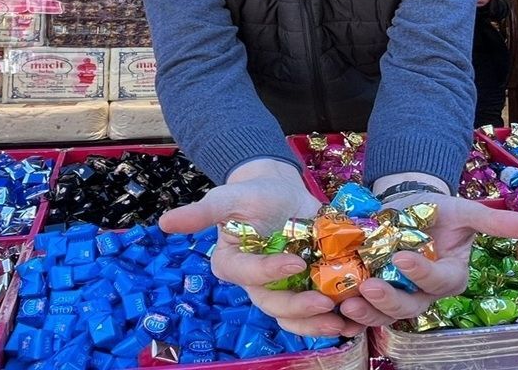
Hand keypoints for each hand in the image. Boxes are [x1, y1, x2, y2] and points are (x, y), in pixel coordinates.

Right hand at [158, 160, 363, 337]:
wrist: (280, 192)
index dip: (269, 273)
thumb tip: (165, 222)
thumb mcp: (230, 196)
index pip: (247, 275)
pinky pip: (313, 314)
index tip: (295, 263)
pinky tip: (352, 319)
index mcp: (232, 264)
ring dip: (316, 324)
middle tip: (325, 301)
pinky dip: (332, 319)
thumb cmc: (252, 194)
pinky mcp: (304, 288)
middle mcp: (255, 283)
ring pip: (292, 317)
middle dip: (298, 307)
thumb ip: (203, 211)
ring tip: (341, 322)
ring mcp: (281, 289)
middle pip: (272, 304)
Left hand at [337, 194, 517, 327]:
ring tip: (347, 302)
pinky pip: (362, 310)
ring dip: (365, 312)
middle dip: (388, 300)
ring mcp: (397, 296)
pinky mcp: (372, 295)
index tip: (403, 257)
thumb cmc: (437, 208)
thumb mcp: (467, 210)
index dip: (422, 273)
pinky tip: (334, 304)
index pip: (438, 281)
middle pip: (410, 307)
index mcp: (450, 276)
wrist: (404, 204)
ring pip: (384, 314)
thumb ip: (501, 223)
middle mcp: (425, 293)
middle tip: (368, 286)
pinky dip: (348, 311)